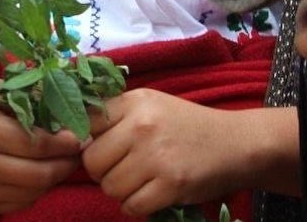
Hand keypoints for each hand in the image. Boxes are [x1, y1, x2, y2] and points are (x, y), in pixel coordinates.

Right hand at [0, 95, 81, 213]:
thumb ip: (22, 96)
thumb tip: (61, 102)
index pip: (35, 143)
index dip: (63, 142)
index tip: (81, 134)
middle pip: (39, 173)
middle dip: (66, 163)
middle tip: (80, 150)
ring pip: (34, 191)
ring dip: (54, 177)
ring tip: (64, 160)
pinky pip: (20, 201)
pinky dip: (37, 188)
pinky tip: (41, 171)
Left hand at [83, 88, 240, 215]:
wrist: (233, 143)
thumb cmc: (184, 124)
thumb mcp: (149, 105)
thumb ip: (115, 115)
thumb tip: (73, 137)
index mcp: (134, 101)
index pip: (85, 124)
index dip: (86, 141)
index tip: (98, 148)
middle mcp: (141, 125)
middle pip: (92, 160)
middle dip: (101, 171)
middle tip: (120, 169)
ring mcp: (156, 156)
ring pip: (109, 186)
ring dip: (119, 190)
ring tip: (138, 181)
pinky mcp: (171, 185)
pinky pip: (131, 206)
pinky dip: (136, 206)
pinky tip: (150, 194)